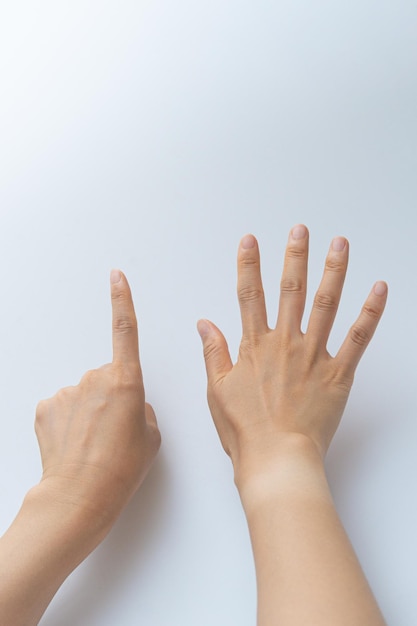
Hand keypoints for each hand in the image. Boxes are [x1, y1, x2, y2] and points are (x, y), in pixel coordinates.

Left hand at [35, 270, 160, 526]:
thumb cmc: (120, 470)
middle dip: (110, 397)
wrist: (79, 496)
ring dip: (88, 412)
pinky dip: (67, 422)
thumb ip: (142, 408)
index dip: (122, 300)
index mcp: (126, 382)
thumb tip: (129, 404)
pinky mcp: (46, 406)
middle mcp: (94, 379)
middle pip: (106, 377)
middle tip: (113, 432)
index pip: (125, 330)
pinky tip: (72, 444)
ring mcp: (67, 391)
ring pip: (83, 394)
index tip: (116, 277)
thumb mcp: (151, 437)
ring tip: (93, 444)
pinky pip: (62, 406)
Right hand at [198, 225, 386, 487]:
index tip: (250, 240)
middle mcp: (285, 344)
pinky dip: (370, 312)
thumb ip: (213, 352)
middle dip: (295, 257)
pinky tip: (379, 289)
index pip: (249, 295)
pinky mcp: (338, 374)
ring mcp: (314, 356)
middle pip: (290, 291)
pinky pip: (358, 339)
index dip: (248, 265)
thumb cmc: (245, 431)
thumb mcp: (217, 390)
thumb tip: (205, 323)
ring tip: (339, 244)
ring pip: (325, 305)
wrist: (276, 461)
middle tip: (300, 230)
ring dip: (333, 271)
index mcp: (254, 347)